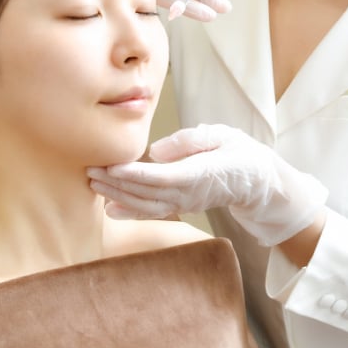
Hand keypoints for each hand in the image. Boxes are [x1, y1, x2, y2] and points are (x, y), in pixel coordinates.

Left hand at [88, 123, 327, 245]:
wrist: (259, 182)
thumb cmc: (241, 153)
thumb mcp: (222, 136)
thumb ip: (190, 141)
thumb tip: (157, 151)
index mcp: (199, 174)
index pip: (161, 177)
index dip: (134, 174)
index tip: (110, 166)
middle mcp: (188, 194)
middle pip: (146, 192)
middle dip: (115, 183)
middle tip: (89, 169)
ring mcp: (184, 203)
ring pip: (145, 204)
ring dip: (117, 195)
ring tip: (93, 183)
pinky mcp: (181, 206)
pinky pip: (152, 212)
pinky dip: (129, 211)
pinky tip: (109, 208)